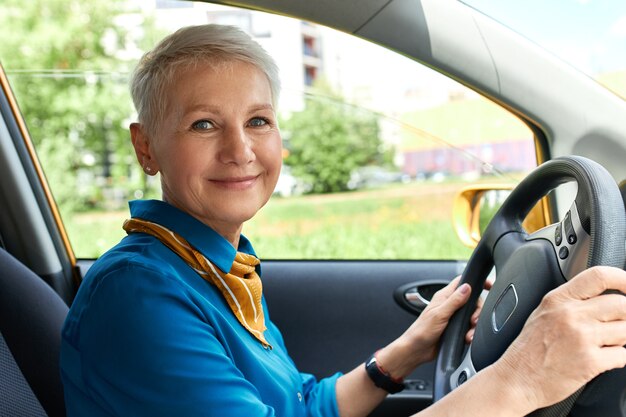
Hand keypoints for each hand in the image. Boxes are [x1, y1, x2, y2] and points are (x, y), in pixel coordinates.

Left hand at [377, 276, 483, 378]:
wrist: (417, 350)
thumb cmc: (421, 331)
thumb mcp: (439, 314)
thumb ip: (454, 301)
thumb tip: (467, 287)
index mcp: (444, 297)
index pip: (462, 282)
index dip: (476, 281)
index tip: (489, 284)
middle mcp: (450, 305)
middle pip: (473, 300)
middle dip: (477, 310)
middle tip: (473, 320)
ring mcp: (453, 317)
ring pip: (472, 315)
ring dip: (474, 324)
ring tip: (469, 333)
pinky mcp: (456, 329)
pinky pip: (469, 327)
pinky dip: (471, 333)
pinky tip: (468, 338)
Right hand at [492, 266, 625, 410]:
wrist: (517, 379)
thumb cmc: (528, 350)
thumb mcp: (542, 313)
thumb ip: (570, 302)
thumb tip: (601, 298)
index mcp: (557, 299)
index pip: (599, 276)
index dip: (623, 278)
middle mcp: (570, 315)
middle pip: (621, 304)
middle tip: (619, 323)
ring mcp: (582, 338)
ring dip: (621, 338)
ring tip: (604, 344)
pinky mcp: (591, 362)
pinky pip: (623, 355)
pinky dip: (617, 358)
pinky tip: (601, 359)